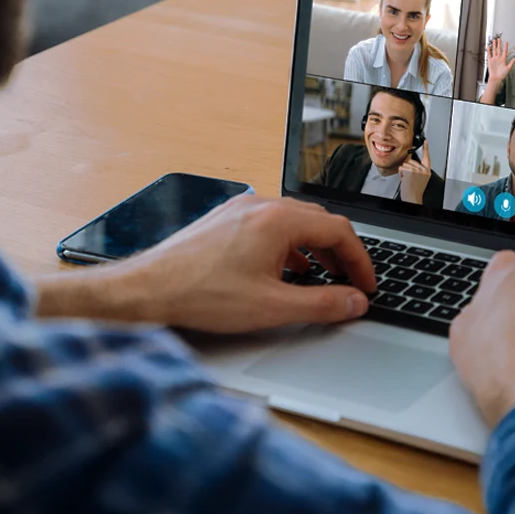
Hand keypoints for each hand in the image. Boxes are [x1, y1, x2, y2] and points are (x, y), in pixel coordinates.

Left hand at [37, 197, 375, 333]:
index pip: (339, 230)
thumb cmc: (201, 295)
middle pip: (318, 221)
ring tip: (322, 278)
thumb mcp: (272, 307)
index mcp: (278, 220)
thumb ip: (322, 304)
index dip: (361, 260)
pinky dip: (288, 246)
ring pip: (292, 222)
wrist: (147, 290)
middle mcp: (260, 206)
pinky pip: (268, 225)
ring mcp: (240, 211)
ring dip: (314, 249)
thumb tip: (354, 302)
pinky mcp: (224, 221)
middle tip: (351, 282)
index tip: (367, 284)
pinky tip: (282, 271)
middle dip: (340, 253)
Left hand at [399, 141, 431, 204]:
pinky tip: (405, 180)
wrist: (413, 197)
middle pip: (411, 161)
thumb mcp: (420, 179)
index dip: (426, 148)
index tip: (425, 141)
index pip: (426, 157)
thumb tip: (412, 164)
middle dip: (407, 168)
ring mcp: (417, 170)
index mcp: (427, 171)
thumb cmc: (415, 190)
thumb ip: (419, 170)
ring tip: (408, 180)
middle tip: (410, 178)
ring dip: (403, 172)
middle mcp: (423, 170)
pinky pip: (401, 168)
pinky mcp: (410, 171)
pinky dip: (401, 174)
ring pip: (405, 164)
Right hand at [485, 36, 514, 85]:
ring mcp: (494, 59)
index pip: (504, 51)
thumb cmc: (502, 74)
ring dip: (494, 46)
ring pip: (494, 50)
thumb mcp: (508, 68)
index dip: (505, 47)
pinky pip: (489, 54)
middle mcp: (499, 58)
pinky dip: (489, 50)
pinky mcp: (490, 61)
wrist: (496, 78)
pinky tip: (489, 46)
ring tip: (494, 41)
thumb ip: (511, 63)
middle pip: (499, 49)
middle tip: (499, 39)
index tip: (506, 42)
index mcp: (503, 59)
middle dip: (499, 44)